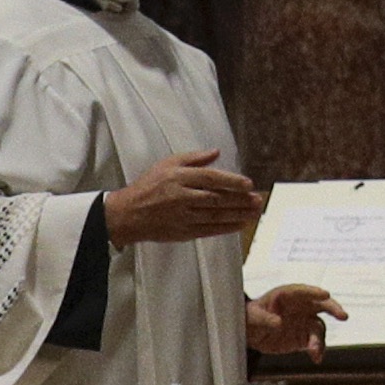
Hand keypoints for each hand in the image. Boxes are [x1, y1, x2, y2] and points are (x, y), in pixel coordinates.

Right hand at [102, 149, 262, 248]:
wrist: (127, 215)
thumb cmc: (148, 186)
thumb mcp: (167, 163)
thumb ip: (193, 158)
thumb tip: (216, 152)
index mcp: (179, 177)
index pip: (211, 179)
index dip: (231, 181)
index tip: (248, 184)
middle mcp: (182, 197)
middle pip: (216, 198)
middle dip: (240, 200)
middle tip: (258, 199)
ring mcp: (182, 216)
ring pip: (215, 215)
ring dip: (238, 214)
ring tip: (254, 212)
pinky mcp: (182, 232)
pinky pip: (209, 230)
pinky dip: (226, 228)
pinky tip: (240, 224)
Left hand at [247, 281, 342, 361]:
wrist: (250, 333)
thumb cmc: (250, 318)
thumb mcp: (253, 317)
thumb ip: (265, 319)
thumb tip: (278, 323)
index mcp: (287, 295)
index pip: (303, 291)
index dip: (315, 292)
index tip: (325, 294)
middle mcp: (301, 306)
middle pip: (322, 305)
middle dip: (333, 308)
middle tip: (343, 316)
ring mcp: (304, 322)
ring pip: (319, 328)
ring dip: (320, 339)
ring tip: (315, 352)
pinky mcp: (304, 337)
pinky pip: (315, 343)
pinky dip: (318, 350)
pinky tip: (317, 358)